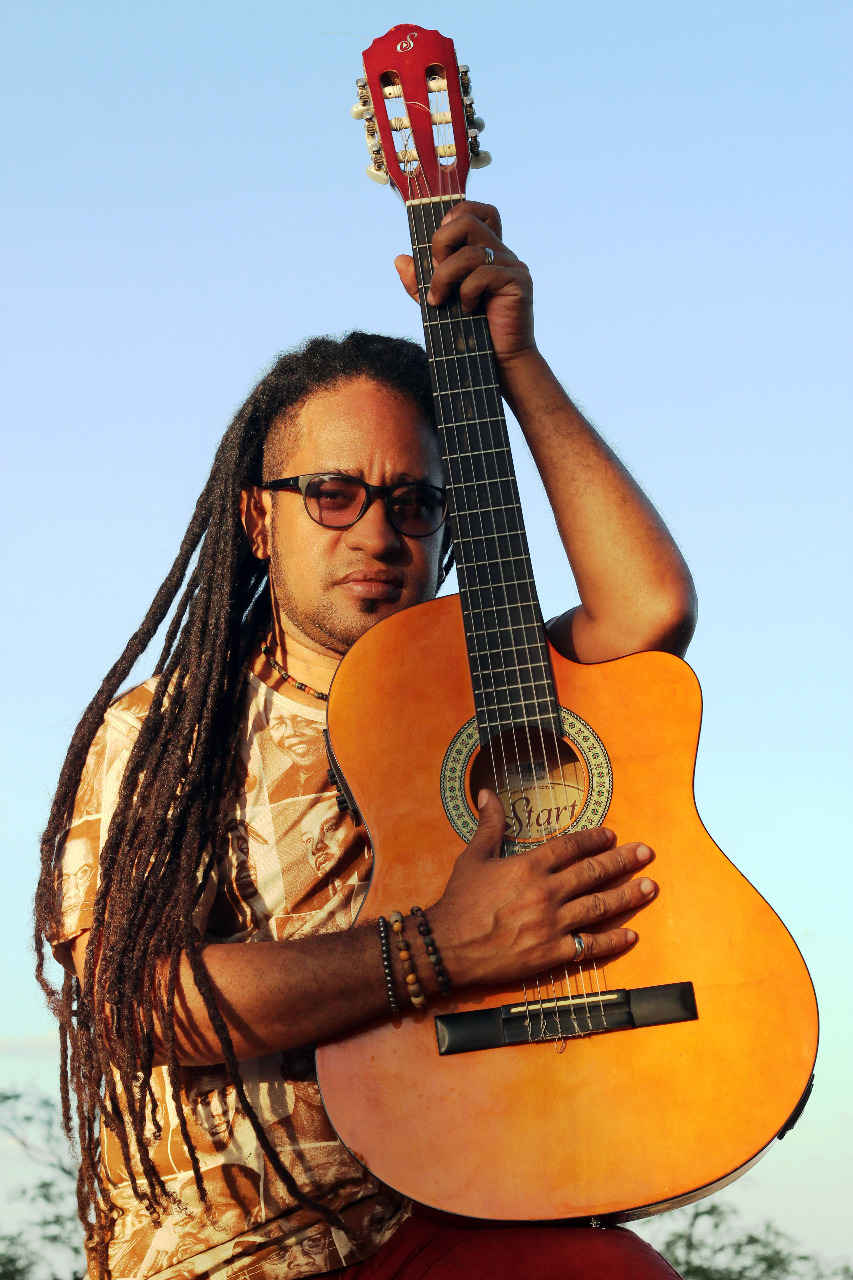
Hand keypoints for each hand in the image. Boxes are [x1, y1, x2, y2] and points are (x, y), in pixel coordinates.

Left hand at [394, 201, 535, 364]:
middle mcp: (501, 253)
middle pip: (467, 220)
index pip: (474, 211)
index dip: (451, 218)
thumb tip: (400, 259)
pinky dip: (467, 292)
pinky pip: (483, 274)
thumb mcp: (437, 304)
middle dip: (440, 244)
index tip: (438, 250)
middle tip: (435, 274)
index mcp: (485, 251)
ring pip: (470, 251)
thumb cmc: (470, 334)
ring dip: (444, 277)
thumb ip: (420, 282)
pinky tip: (468, 310)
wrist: (498, 365)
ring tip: (440, 302)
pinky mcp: (518, 282)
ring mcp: (512, 266)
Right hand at [429, 789, 656, 987]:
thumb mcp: (473, 856)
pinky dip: (613, 940)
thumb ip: (489, 825)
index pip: (571, 847)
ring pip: (599, 906)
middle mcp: (546, 892)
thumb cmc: (459, 901)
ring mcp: (552, 924)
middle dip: (624, 861)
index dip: (594, 839)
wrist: (448, 946)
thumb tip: (488, 794)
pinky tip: (631, 934)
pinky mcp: (552, 953)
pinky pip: (590, 946)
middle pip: (594, 872)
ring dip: (628, 895)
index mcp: (528, 866)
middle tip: (646, 854)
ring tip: (650, 887)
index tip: (612, 835)